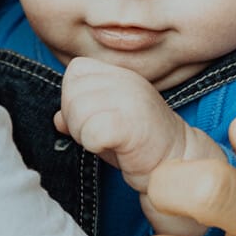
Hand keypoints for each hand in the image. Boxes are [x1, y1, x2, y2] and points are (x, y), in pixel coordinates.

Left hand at [54, 56, 212, 235]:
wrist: (178, 163)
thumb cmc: (141, 144)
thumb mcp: (108, 121)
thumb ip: (81, 113)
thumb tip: (57, 119)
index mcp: (121, 73)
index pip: (75, 72)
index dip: (74, 98)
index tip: (95, 117)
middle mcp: (127, 80)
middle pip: (71, 92)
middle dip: (76, 119)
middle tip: (102, 134)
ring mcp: (131, 100)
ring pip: (77, 114)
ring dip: (85, 135)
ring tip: (109, 142)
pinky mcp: (132, 124)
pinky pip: (91, 133)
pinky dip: (94, 146)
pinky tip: (114, 148)